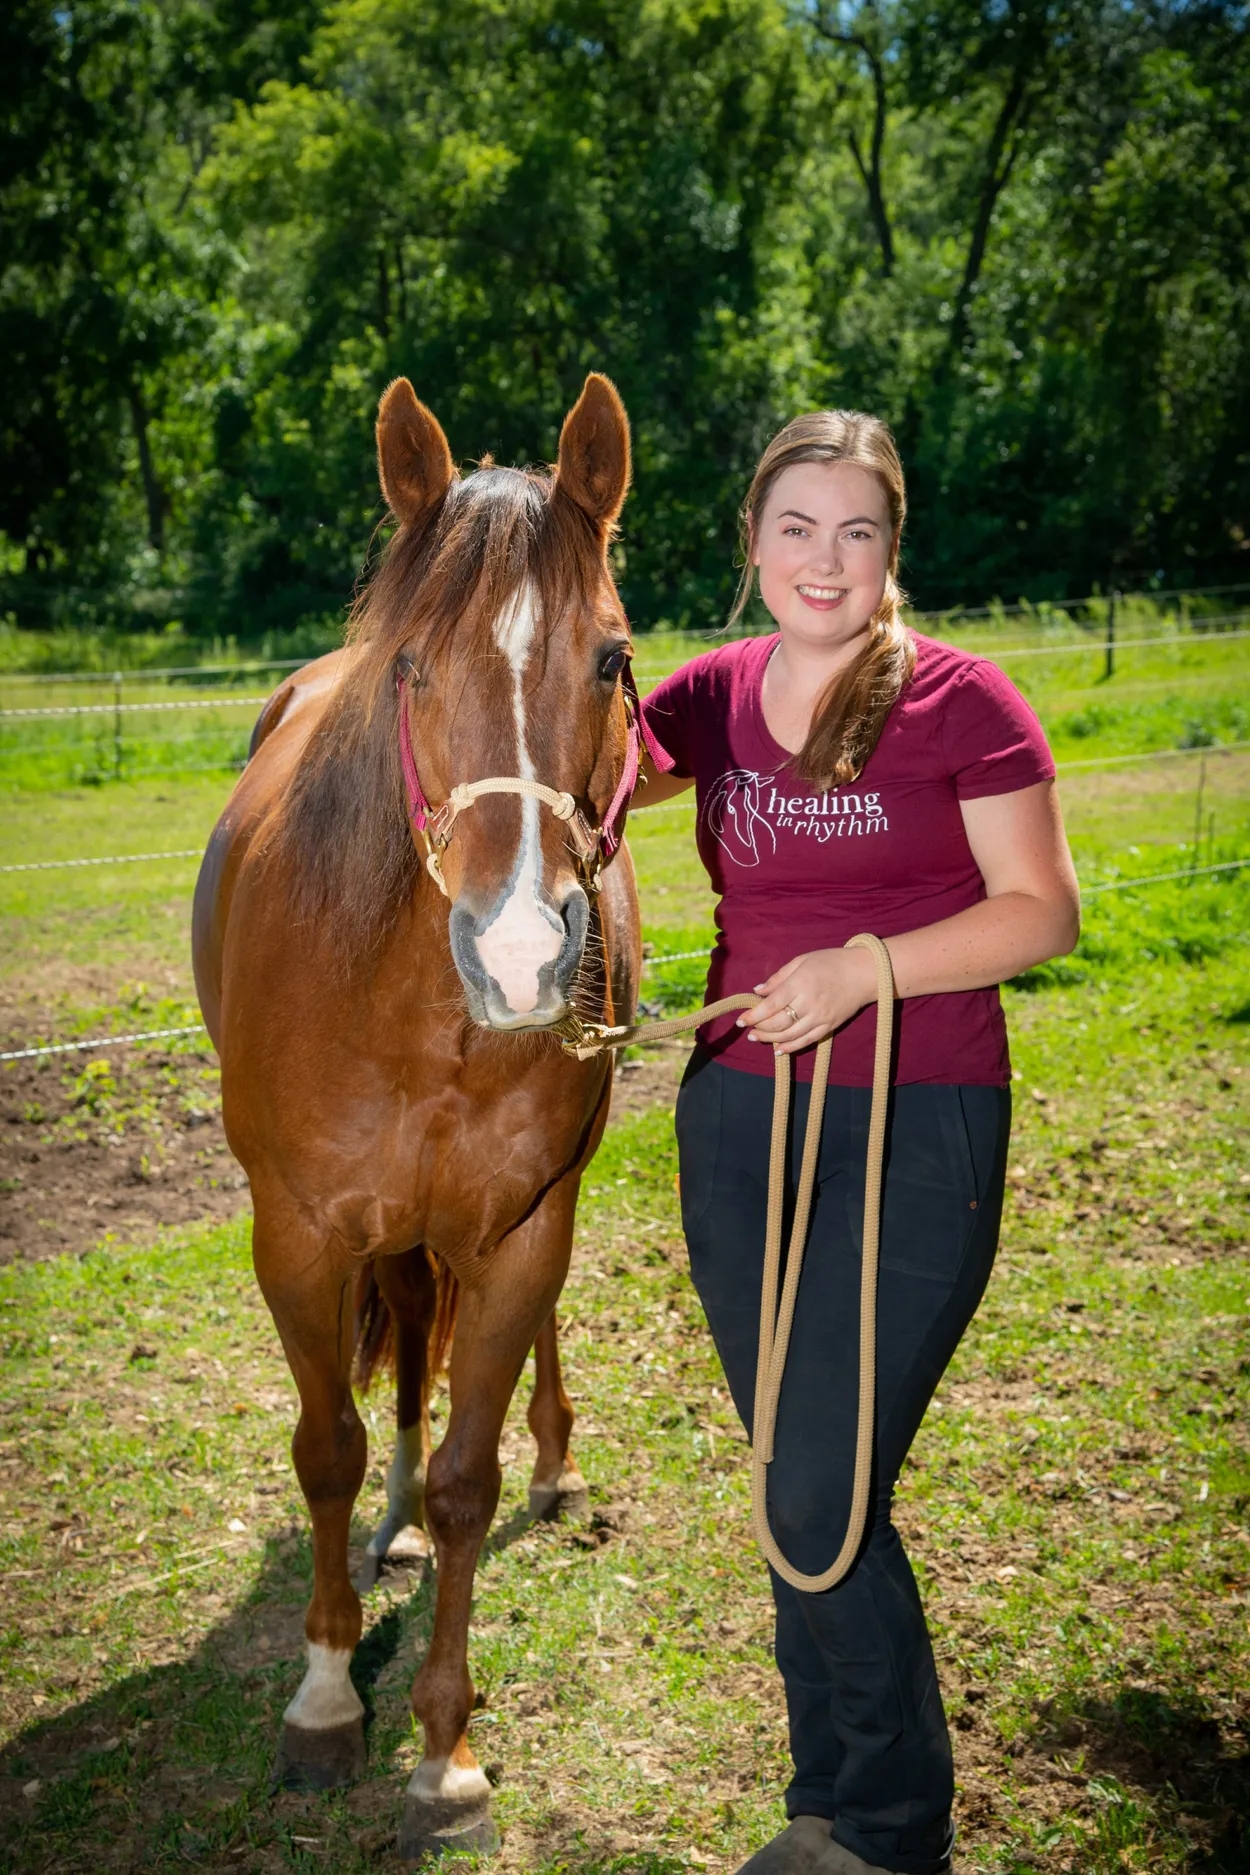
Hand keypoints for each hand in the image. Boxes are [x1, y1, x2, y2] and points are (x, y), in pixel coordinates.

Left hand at [736, 947, 877, 1054]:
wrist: (865, 972)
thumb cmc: (831, 962)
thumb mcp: (802, 961)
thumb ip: (779, 977)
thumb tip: (758, 991)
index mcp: (800, 984)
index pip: (771, 1005)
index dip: (754, 1015)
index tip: (741, 1020)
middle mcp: (809, 1003)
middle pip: (778, 1023)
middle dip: (759, 1028)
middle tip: (749, 1029)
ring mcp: (820, 1017)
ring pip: (790, 1035)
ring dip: (770, 1039)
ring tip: (757, 1038)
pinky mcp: (829, 1026)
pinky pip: (806, 1041)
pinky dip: (791, 1047)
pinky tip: (779, 1049)